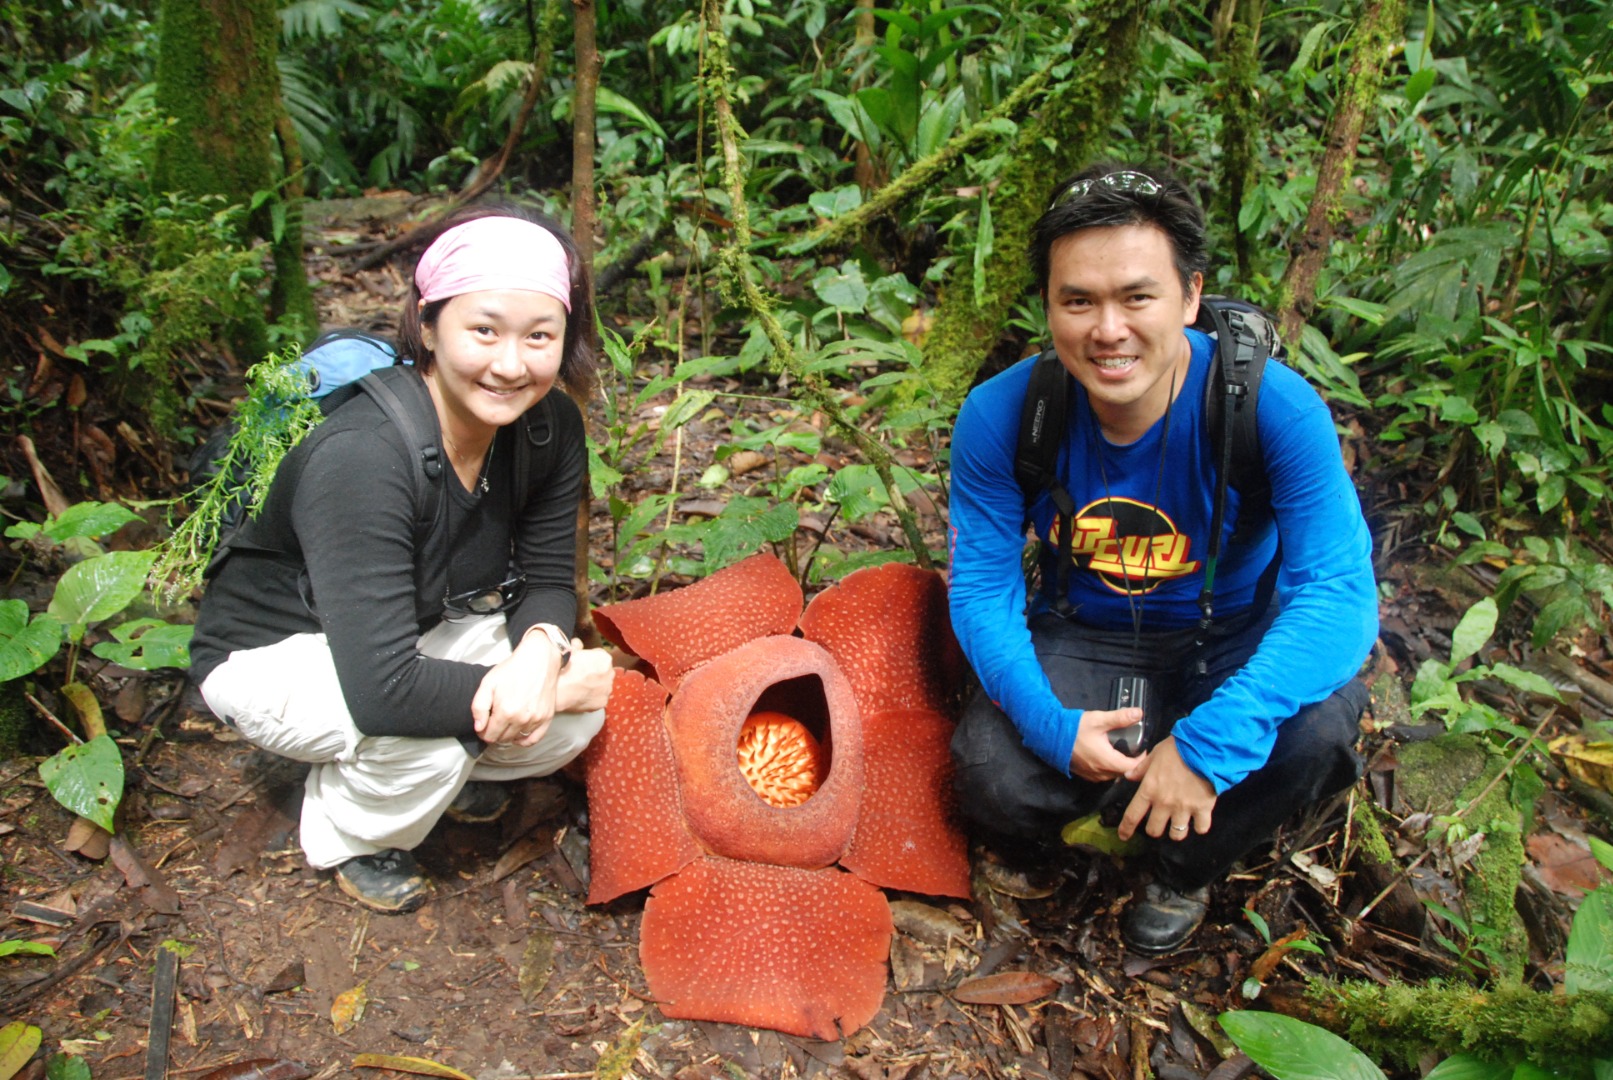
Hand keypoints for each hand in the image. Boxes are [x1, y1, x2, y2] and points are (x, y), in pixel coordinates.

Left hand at [472, 627, 563, 745]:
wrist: (539, 659)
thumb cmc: (512, 669)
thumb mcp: (488, 683)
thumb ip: (479, 707)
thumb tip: (479, 727)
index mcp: (505, 712)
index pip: (489, 736)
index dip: (483, 732)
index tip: (483, 725)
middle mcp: (521, 719)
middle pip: (502, 739)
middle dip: (495, 733)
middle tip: (493, 722)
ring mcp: (536, 719)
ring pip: (516, 739)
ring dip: (508, 735)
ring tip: (505, 724)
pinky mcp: (547, 717)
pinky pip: (534, 739)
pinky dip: (524, 741)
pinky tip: (518, 736)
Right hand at [554, 642, 615, 713]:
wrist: (556, 690)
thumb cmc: (562, 669)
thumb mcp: (569, 650)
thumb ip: (577, 645)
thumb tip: (577, 644)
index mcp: (604, 658)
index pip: (600, 657)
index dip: (590, 659)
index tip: (582, 664)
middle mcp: (610, 674)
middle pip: (604, 671)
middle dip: (595, 673)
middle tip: (580, 676)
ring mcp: (607, 689)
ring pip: (602, 685)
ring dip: (595, 686)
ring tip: (579, 687)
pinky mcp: (602, 702)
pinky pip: (599, 698)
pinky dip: (592, 698)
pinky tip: (581, 695)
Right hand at [1070, 706, 1145, 781]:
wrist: (1050, 735)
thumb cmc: (1074, 728)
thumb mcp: (1098, 720)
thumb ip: (1120, 717)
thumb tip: (1139, 713)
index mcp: (1107, 760)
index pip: (1133, 767)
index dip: (1141, 760)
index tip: (1142, 748)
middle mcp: (1100, 772)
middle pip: (1124, 772)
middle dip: (1131, 763)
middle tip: (1134, 748)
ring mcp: (1092, 775)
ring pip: (1113, 775)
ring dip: (1119, 766)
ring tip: (1122, 752)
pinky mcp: (1084, 775)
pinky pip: (1103, 775)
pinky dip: (1108, 768)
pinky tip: (1107, 757)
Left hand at [1117, 736, 1216, 841]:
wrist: (1204, 746)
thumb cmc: (1176, 749)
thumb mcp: (1154, 755)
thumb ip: (1141, 769)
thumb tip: (1128, 777)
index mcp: (1149, 790)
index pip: (1132, 815)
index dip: (1126, 829)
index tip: (1124, 836)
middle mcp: (1164, 804)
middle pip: (1154, 831)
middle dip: (1155, 830)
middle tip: (1160, 823)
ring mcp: (1184, 808)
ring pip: (1177, 835)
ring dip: (1176, 831)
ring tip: (1179, 824)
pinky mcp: (1203, 809)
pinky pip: (1200, 828)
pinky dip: (1199, 827)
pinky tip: (1198, 821)